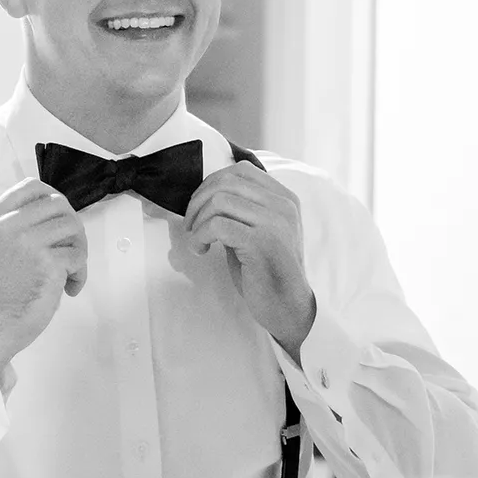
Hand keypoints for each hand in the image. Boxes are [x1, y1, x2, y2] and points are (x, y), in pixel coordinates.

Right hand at [0, 177, 87, 374]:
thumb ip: (20, 224)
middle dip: (72, 228)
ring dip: (79, 250)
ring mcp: (27, 241)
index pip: (32, 186)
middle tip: (70, 252)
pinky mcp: (47, 261)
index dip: (53, 197)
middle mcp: (8, 224)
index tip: (60, 218)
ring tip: (69, 273)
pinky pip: (79, 255)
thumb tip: (59, 209)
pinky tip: (68, 289)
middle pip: (60, 204)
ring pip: (74, 226)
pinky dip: (80, 274)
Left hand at [183, 164, 316, 355]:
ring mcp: (275, 223)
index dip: (211, 184)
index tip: (199, 208)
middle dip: (198, 201)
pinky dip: (200, 236)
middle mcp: (283, 205)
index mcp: (284, 198)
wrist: (287, 307)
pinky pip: (218, 225)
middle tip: (190, 225)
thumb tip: (205, 194)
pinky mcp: (262, 243)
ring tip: (197, 241)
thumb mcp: (258, 230)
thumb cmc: (266, 271)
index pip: (241, 170)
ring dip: (198, 221)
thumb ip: (242, 209)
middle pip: (227, 181)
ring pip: (219, 200)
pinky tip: (201, 250)